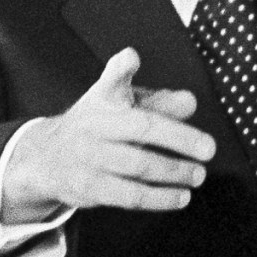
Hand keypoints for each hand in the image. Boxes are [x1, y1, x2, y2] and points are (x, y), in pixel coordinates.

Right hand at [0, 48, 215, 216]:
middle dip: (179, 138)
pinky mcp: (89, 188)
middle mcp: (95, 124)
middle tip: (209, 148)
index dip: (121, 68)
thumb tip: (189, 103)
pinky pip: (130, 196)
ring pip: (138, 165)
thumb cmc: (99, 125)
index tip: (130, 58)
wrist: (47, 156)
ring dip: (174, 172)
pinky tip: (181, 196)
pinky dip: (160, 198)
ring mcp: (89, 157)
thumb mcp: (122, 105)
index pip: (111, 79)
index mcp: (104, 98)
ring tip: (198, 175)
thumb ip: (158, 102)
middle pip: (140, 128)